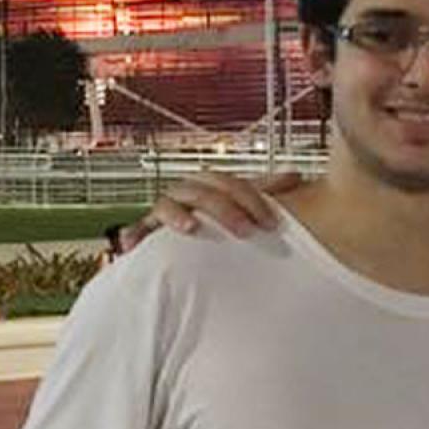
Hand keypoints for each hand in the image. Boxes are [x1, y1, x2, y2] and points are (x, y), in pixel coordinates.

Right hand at [123, 170, 305, 249]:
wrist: (192, 253)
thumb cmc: (220, 226)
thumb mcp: (243, 210)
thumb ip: (265, 195)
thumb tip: (296, 176)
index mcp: (208, 188)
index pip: (228, 182)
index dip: (250, 198)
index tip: (272, 223)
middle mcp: (184, 196)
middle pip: (199, 191)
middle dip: (222, 207)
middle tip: (245, 231)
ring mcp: (161, 215)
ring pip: (164, 204)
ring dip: (177, 214)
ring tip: (191, 228)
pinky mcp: (145, 237)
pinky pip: (134, 232)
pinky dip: (132, 235)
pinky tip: (133, 245)